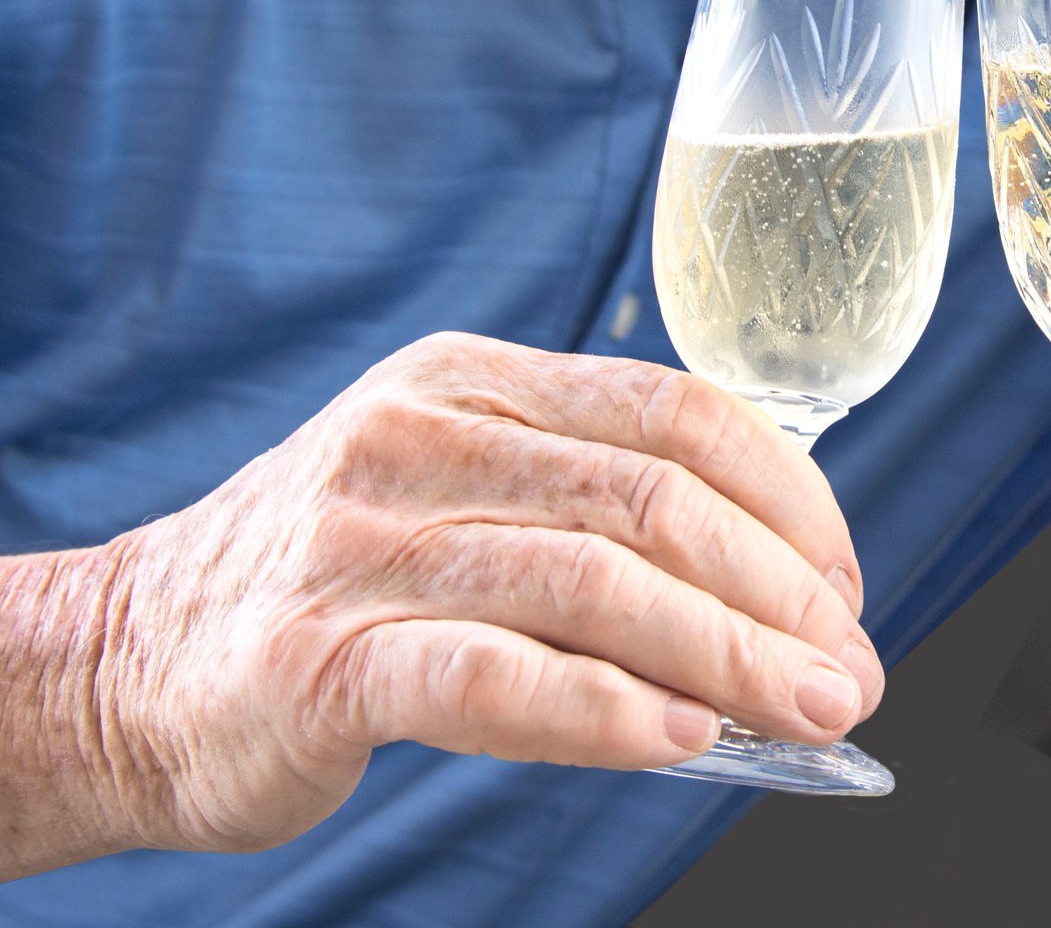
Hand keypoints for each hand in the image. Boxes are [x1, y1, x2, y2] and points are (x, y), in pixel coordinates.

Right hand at [82, 332, 883, 853]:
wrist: (128, 666)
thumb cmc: (339, 591)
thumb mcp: (463, 500)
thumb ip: (594, 524)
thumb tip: (780, 613)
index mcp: (475, 384)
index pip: (675, 412)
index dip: (787, 499)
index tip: (844, 584)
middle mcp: (420, 438)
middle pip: (651, 499)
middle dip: (777, 593)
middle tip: (847, 671)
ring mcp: (362, 543)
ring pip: (590, 581)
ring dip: (724, 655)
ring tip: (804, 712)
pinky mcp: (317, 657)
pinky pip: (491, 674)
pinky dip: (602, 709)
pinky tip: (682, 742)